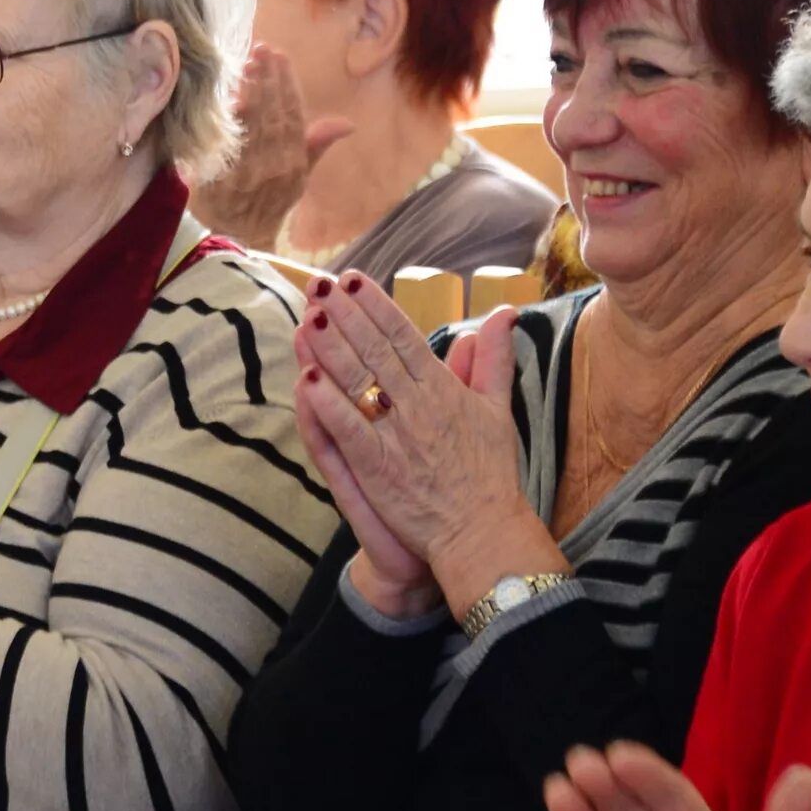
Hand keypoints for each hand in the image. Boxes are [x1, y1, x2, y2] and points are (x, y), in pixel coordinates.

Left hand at [191, 42, 351, 241]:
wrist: (237, 238)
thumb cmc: (268, 203)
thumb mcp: (298, 177)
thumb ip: (317, 145)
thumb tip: (347, 124)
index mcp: (295, 163)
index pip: (294, 115)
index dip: (288, 84)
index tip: (280, 55)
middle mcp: (275, 166)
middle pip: (273, 114)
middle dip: (267, 78)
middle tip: (260, 49)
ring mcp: (248, 172)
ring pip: (252, 124)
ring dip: (249, 91)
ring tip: (246, 62)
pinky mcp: (222, 177)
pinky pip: (228, 141)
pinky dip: (229, 117)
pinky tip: (227, 95)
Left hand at [296, 283, 549, 616]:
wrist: (482, 531)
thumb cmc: (489, 473)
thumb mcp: (498, 409)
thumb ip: (494, 359)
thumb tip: (504, 313)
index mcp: (443, 389)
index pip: (403, 336)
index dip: (376, 305)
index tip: (351, 279)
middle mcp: (418, 406)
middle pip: (375, 351)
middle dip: (345, 315)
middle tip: (318, 284)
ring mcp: (397, 437)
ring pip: (358, 383)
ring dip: (330, 348)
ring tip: (306, 317)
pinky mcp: (379, 469)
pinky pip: (349, 431)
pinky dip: (328, 405)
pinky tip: (306, 380)